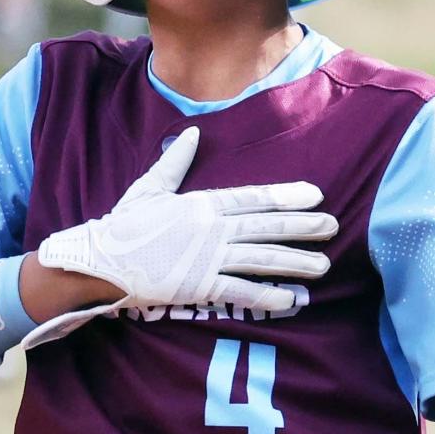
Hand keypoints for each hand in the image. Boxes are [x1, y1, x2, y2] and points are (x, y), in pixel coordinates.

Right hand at [38, 126, 336, 314]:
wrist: (101, 261)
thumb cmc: (124, 225)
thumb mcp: (148, 188)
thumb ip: (174, 162)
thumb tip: (192, 134)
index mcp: (202, 204)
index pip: (254, 198)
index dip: (287, 196)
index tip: (315, 194)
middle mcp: (211, 230)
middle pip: (266, 228)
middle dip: (303, 228)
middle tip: (333, 226)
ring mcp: (207, 259)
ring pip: (261, 260)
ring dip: (295, 262)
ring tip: (323, 266)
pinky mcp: (200, 288)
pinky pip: (241, 292)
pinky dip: (267, 297)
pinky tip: (291, 299)